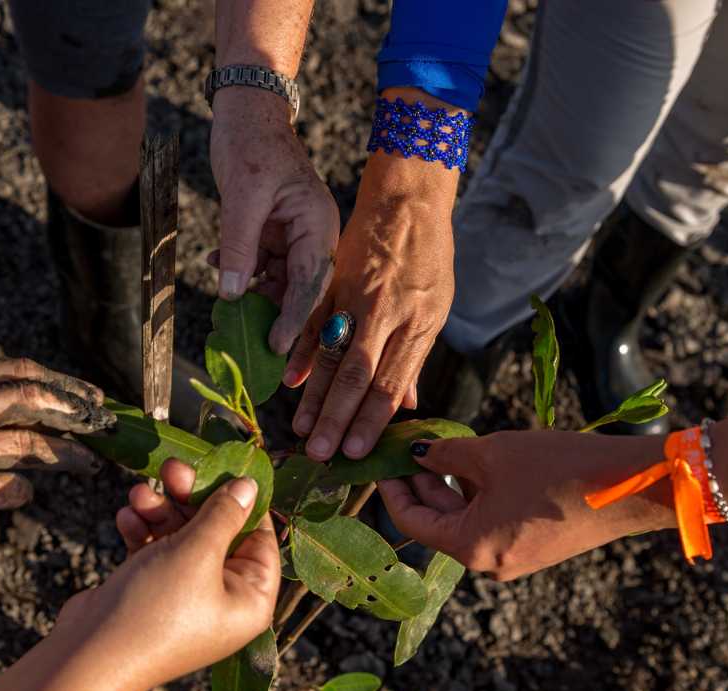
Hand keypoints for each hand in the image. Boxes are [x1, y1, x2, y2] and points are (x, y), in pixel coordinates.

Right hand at [0, 358, 110, 554]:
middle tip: (103, 428)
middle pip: (32, 398)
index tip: (95, 399)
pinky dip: (26, 491)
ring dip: (70, 456)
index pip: (22, 371)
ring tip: (90, 464)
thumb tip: (65, 405)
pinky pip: (14, 488)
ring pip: (31, 446)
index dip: (66, 385)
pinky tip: (21, 492)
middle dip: (77, 413)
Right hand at [60, 459, 278, 690]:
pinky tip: (126, 518)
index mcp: (250, 599)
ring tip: (138, 494)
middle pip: (217, 533)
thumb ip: (223, 515)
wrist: (88, 658)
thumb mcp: (196, 553)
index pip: (260, 539)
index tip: (226, 465)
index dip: (244, 501)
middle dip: (191, 499)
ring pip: (181, 538)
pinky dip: (143, 533)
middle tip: (171, 468)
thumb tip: (250, 485)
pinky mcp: (150, 593)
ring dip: (160, 512)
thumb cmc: (155, 609)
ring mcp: (184, 597)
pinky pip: (155, 553)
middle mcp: (222, 599)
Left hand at [209, 87, 339, 353]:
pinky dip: (239, 271)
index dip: (293, 318)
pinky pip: (259, 265)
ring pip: (277, 281)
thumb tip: (233, 295)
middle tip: (253, 348)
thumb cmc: (250, 143)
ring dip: (251, 294)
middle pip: (298, 288)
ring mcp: (292, 235)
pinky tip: (217, 264)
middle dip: (274, 315)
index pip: (310, 282)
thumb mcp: (242, 196)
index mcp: (318, 224)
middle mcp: (311, 235)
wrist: (245, 112)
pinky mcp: (273, 233)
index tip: (276, 346)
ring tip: (226, 308)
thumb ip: (240, 247)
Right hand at [286, 151, 456, 461]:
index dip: (372, 420)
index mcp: (418, 324)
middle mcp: (388, 313)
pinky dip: (300, 352)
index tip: (356, 451)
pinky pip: (313, 322)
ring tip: (302, 429)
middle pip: (358, 376)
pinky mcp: (334, 279)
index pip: (392, 382)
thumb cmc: (428, 256)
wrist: (407, 199)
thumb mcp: (436, 307)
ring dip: (315, 396)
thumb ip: (414, 356)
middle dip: (338, 420)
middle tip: (321, 454)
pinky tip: (291, 379)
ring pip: (332, 353)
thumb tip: (407, 407)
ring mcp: (358, 295)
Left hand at [378, 432, 675, 580]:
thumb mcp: (492, 454)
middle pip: (437, 523)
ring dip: (450, 488)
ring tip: (443, 447)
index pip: (412, 521)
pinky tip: (478, 464)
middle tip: (409, 445)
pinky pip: (491, 524)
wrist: (631, 486)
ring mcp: (513, 560)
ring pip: (465, 522)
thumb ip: (446, 456)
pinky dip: (478, 497)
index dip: (393, 488)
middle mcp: (488, 564)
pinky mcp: (534, 549)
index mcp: (470, 547)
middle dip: (421, 484)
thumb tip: (417, 454)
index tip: (384, 459)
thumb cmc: (558, 469)